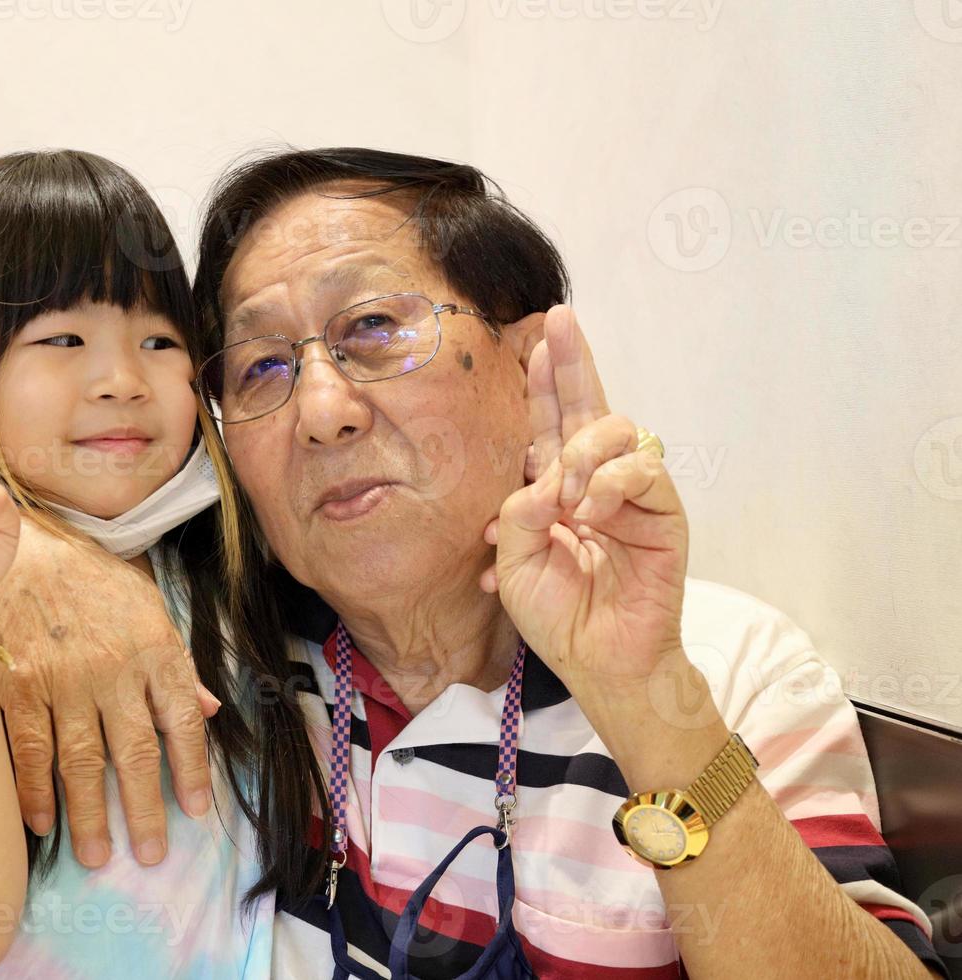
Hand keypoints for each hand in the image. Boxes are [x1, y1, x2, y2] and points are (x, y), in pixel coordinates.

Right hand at [0, 527, 220, 869]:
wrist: (20, 548)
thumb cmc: (92, 580)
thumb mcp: (149, 608)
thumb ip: (177, 664)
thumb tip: (211, 711)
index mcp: (153, 648)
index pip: (181, 720)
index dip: (190, 770)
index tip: (194, 812)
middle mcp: (111, 668)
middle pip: (132, 751)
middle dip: (143, 809)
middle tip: (150, 855)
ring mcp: (61, 678)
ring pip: (79, 761)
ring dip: (89, 814)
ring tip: (98, 856)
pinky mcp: (15, 684)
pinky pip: (28, 748)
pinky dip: (34, 791)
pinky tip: (43, 823)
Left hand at [481, 305, 689, 704]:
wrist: (599, 660)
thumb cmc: (557, 615)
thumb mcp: (513, 562)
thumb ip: (516, 512)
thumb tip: (543, 476)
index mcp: (557, 489)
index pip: (550, 425)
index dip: (544, 384)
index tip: (536, 341)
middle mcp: (595, 482)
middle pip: (589, 408)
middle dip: (573, 363)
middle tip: (560, 320)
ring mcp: (633, 494)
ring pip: (616, 431)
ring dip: (581, 452)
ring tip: (564, 496)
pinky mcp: (664, 512)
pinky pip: (642, 470)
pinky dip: (610, 484)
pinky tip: (590, 512)